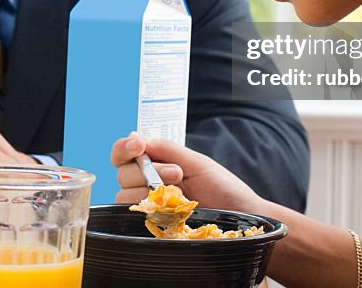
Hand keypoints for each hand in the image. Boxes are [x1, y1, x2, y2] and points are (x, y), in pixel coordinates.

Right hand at [110, 133, 266, 214]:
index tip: (138, 145)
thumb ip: (165, 148)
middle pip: (122, 173)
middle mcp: (147, 184)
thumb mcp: (196, 162)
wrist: (240, 215)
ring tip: (182, 192)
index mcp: (156, 163)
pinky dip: (153, 208)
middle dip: (149, 169)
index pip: (122, 153)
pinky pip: (135, 216)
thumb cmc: (223, 188)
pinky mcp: (152, 226)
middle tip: (178, 172)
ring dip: (152, 189)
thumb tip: (136, 136)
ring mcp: (149, 206)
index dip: (124, 148)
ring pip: (125, 194)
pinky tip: (173, 208)